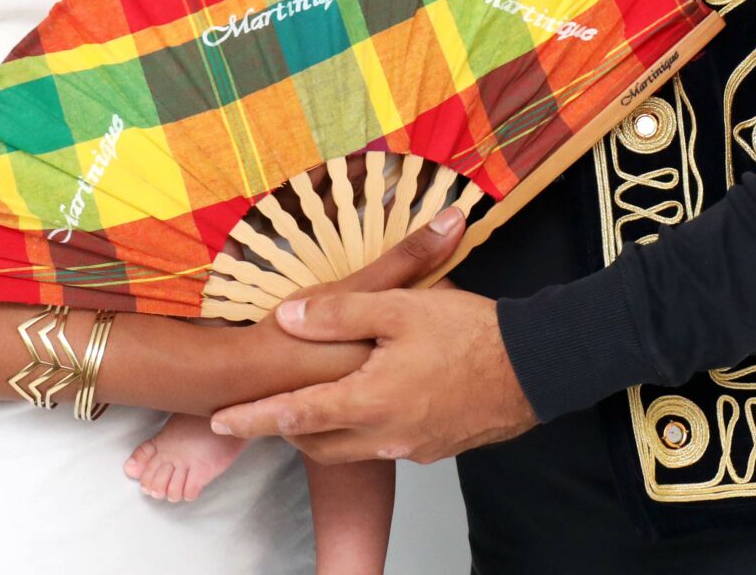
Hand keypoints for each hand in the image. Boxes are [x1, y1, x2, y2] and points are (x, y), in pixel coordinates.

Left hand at [208, 210, 534, 464]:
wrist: (535, 367)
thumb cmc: (469, 333)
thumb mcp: (398, 307)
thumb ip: (339, 313)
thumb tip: (288, 318)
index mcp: (368, 400)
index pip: (293, 416)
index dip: (252, 418)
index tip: (220, 418)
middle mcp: (385, 435)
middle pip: (316, 442)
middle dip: (287, 427)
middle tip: (267, 405)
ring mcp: (411, 447)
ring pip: (351, 447)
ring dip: (326, 429)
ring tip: (318, 399)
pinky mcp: (435, 448)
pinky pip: (385, 444)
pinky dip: (366, 427)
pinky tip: (378, 397)